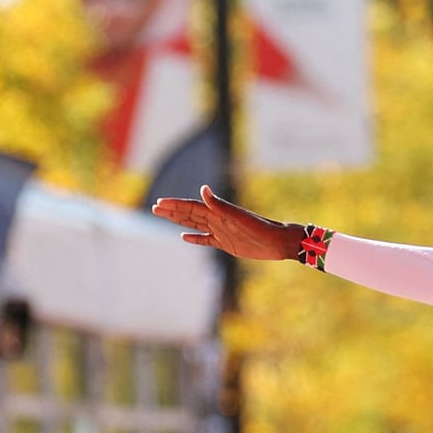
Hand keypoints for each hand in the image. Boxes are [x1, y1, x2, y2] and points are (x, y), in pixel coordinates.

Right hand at [150, 185, 303, 259]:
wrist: (278, 242)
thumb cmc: (261, 228)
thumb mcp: (239, 217)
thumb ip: (220, 204)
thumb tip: (202, 188)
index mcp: (218, 212)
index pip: (192, 207)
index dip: (175, 205)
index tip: (159, 203)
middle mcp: (217, 220)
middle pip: (190, 214)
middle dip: (172, 211)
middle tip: (154, 208)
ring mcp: (221, 231)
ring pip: (195, 225)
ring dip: (180, 221)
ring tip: (164, 216)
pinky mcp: (227, 244)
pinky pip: (206, 240)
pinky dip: (195, 238)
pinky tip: (184, 237)